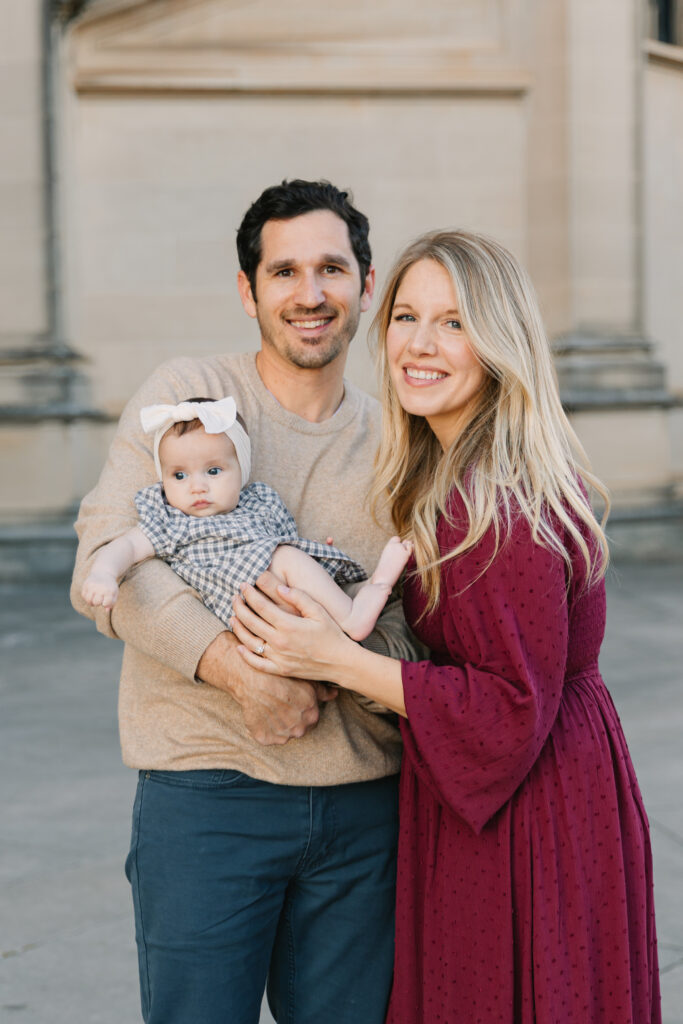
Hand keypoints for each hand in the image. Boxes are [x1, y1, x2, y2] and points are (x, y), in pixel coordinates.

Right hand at [81, 571, 118, 608]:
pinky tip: (90, 594)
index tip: (106, 599)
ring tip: (94, 598)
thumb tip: (107, 611)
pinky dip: (86, 597)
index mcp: (109, 591)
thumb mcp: (114, 593)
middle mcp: (100, 588)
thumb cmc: (110, 586)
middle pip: (96, 603)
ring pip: (88, 600)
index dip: (106, 604)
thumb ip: (112, 603)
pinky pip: (83, 596)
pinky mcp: (86, 584)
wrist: (103, 572)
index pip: (106, 604)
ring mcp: (92, 586)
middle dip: (98, 603)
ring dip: (91, 602)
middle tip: (100, 598)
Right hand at [196, 627, 336, 746]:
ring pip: (284, 733)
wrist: (252, 678)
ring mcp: (282, 736)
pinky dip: (265, 728)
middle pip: (299, 728)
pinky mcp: (265, 738)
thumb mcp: (305, 679)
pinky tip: (262, 714)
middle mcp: (299, 729)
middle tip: (281, 704)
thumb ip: (322, 691)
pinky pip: (268, 737)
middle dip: (293, 719)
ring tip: (271, 707)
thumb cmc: (279, 676)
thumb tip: (335, 694)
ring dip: (280, 724)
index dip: (303, 709)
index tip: (293, 701)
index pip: (312, 718)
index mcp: (312, 715)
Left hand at [231, 579, 351, 684]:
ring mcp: (278, 658)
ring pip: (249, 642)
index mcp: (288, 625)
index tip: (243, 585)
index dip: (249, 594)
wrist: (341, 662)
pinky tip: (239, 646)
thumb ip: (299, 597)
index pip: (261, 606)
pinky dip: (245, 655)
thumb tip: (279, 588)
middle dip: (239, 607)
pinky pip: (257, 664)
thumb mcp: (319, 611)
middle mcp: (280, 642)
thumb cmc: (332, 634)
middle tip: (234, 597)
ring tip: (232, 617)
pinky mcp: (280, 670)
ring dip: (238, 628)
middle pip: (250, 622)